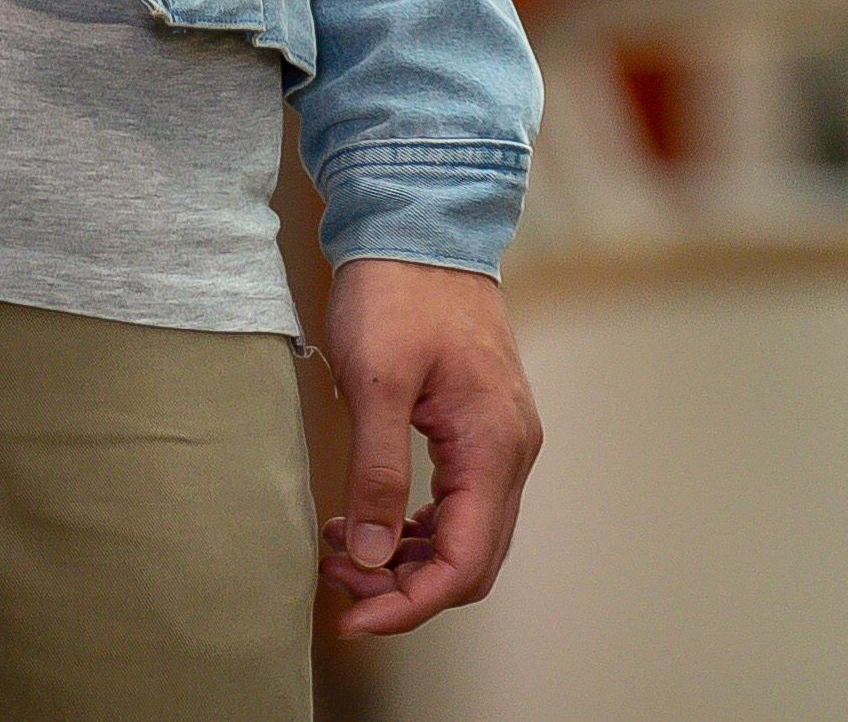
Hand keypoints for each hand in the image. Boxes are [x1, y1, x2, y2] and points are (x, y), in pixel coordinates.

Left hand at [318, 259, 540, 638]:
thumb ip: (376, 474)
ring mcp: (501, 441)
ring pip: (465, 538)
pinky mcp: (482, 431)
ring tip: (339, 547)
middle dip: (403, 589)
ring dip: (405, 562)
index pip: (464, 562)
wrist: (424, 228)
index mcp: (493, 445)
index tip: (349, 619)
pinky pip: (458, 507)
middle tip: (336, 578)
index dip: (408, 606)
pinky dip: (413, 530)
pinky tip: (363, 519)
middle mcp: (511, 452)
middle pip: (471, 561)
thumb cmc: (400, 295)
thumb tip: (369, 557)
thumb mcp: (376, 383)